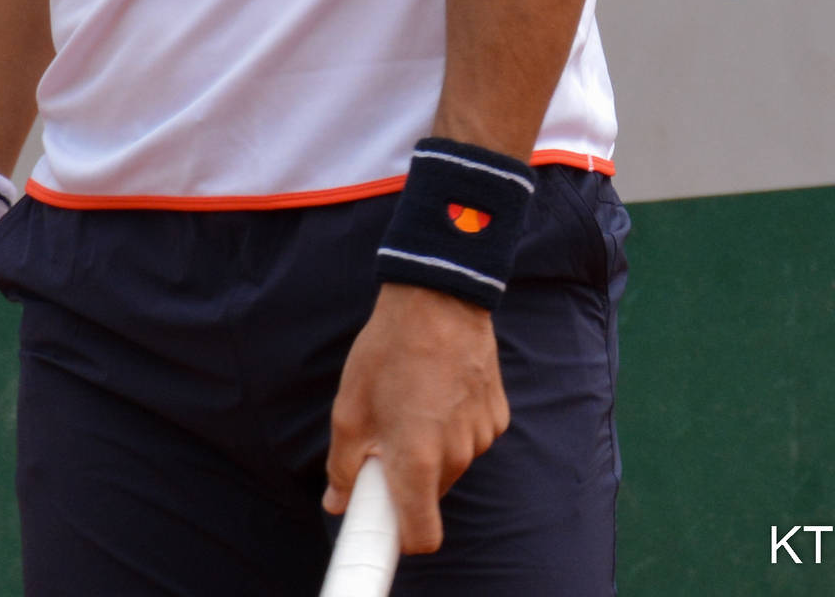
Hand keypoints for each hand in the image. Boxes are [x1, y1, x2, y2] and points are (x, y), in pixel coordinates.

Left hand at [323, 283, 508, 554]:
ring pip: (451, 463)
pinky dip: (454, 424)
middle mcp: (456, 457)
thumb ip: (343, 466)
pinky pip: (471, 436)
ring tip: (412, 399)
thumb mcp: (350, 407)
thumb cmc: (388, 351)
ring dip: (432, 446)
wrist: (437, 296)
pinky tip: (438, 387)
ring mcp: (481, 435)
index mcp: (417, 462)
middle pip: (431, 494)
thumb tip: (337, 502)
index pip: (422, 538)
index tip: (383, 521)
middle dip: (409, 477)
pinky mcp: (496, 414)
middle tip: (387, 435)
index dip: (401, 537)